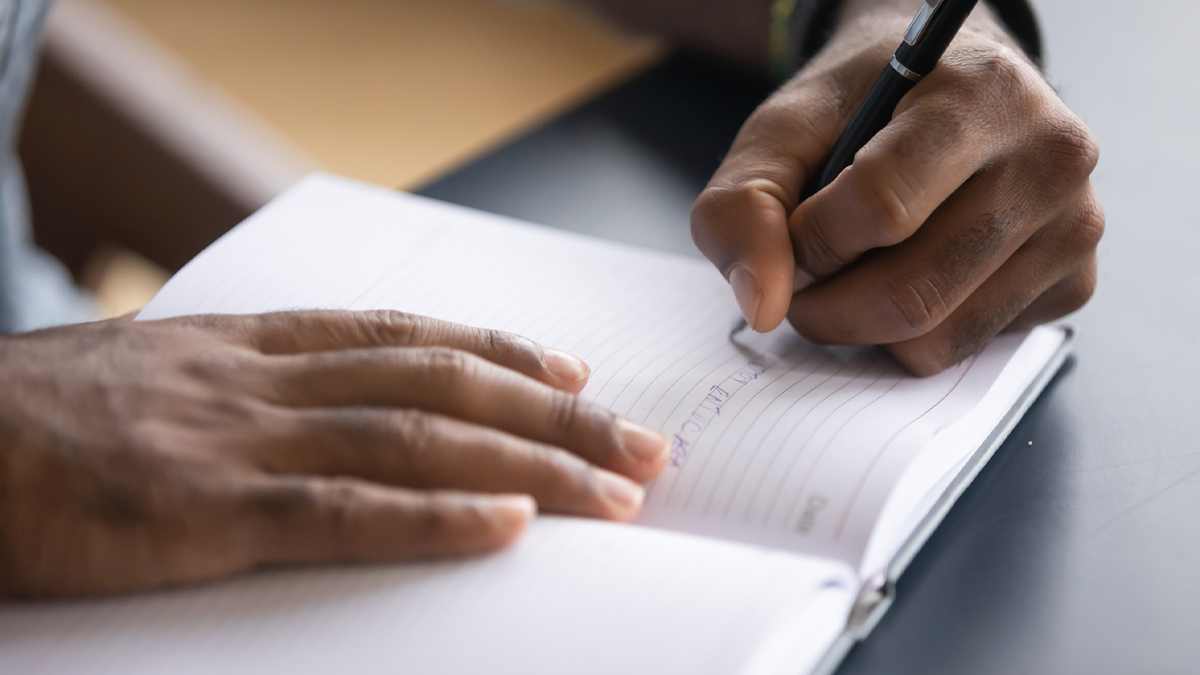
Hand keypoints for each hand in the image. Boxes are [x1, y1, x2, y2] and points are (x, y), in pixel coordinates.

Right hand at [0, 311, 668, 597]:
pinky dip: (436, 519)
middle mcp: (265, 382)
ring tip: (617, 489)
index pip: (405, 337)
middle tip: (643, 441)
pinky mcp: (204, 513)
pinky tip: (511, 527)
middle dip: (554, 413)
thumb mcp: (155, 380)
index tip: (572, 368)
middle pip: (442, 387)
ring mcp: (240, 443)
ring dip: (530, 464)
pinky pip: (343, 512)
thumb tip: (327, 413)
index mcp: (251, 347)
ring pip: (417, 442)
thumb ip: (245, 389)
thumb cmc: (40, 420)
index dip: (499, 351)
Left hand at [691, 0, 1103, 374]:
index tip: (791, 232)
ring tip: (852, 274)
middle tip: (806, 279)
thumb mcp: (783, 129)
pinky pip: (971, 348)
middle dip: (828, 306)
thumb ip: (745, 204)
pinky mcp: (1075, 281)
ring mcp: (1075, 225)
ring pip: (940, 339)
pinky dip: (917, 333)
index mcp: (982, 95)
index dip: (810, 242)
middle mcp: (1050, 158)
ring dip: (866, 329)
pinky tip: (912, 274)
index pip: (880, 210)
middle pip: (911, 295)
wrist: (943, 86)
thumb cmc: (862, 105)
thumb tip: (763, 307)